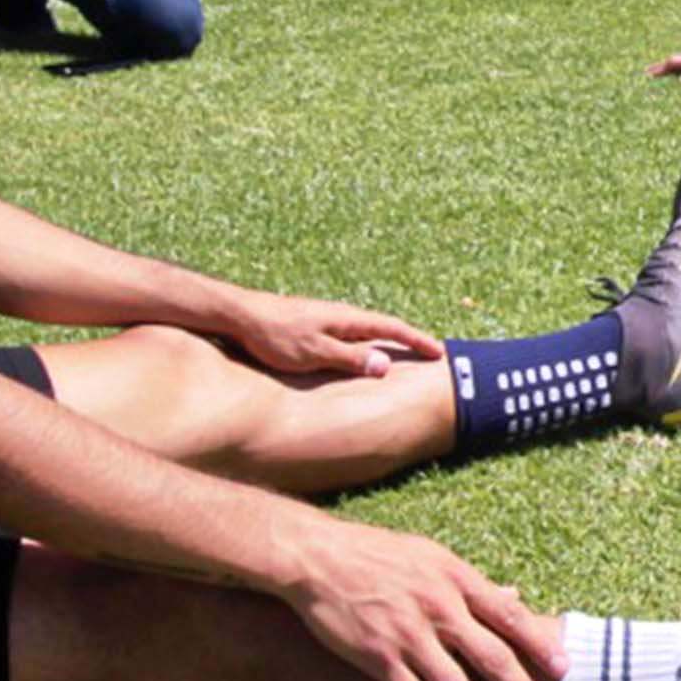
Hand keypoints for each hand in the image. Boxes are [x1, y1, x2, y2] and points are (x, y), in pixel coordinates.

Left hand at [226, 294, 443, 378]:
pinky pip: (349, 336)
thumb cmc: (276, 336)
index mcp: (347, 319)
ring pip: (365, 332)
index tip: (440, 351)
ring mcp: (327, 318)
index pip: (392, 329)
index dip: (417, 341)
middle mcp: (342, 315)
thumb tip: (386, 364)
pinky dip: (364, 345)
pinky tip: (358, 355)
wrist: (240, 316)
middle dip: (407, 340)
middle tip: (428, 352)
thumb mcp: (315, 353)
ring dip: (385, 343)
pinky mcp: (314, 325)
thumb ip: (350, 358)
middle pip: (383, 328)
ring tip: (399, 356)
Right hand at [281, 519, 564, 680]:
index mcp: (456, 578)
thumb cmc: (379, 554)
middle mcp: (440, 607)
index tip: (563, 669)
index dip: (539, 644)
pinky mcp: (380, 657)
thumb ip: (472, 583)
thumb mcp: (432, 557)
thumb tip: (514, 595)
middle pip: (492, 657)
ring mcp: (410, 635)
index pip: (510, 615)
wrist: (320, 557)